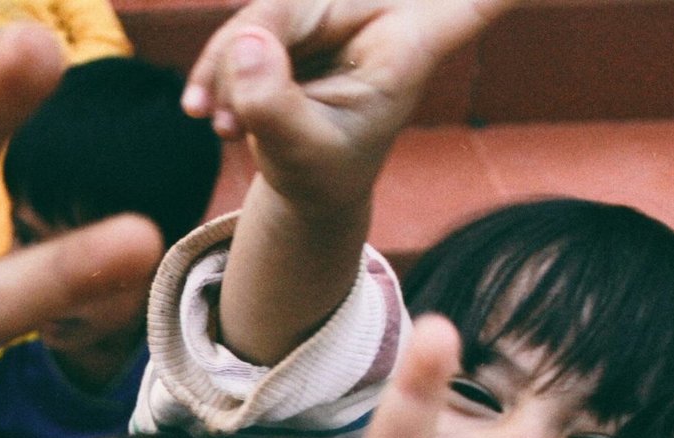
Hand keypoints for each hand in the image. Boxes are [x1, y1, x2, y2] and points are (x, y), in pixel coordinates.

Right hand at [181, 0, 516, 212]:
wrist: (307, 183)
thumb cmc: (326, 174)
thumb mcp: (304, 157)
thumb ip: (277, 107)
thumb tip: (245, 42)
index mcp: (411, 43)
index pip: (467, 0)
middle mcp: (378, 12)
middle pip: (299, 3)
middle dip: (250, 53)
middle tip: (224, 122)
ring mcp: (330, 12)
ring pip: (262, 11)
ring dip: (227, 69)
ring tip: (223, 127)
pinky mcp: (294, 17)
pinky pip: (244, 26)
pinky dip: (218, 69)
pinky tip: (206, 110)